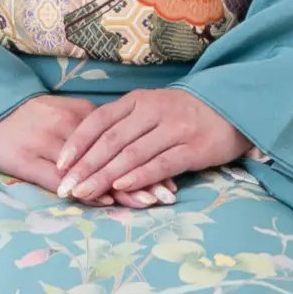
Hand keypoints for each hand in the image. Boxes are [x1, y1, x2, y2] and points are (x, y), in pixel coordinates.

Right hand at [0, 96, 174, 207]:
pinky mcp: (27, 160)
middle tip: (168, 196)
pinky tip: (104, 201)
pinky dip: (84, 190)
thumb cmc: (29, 116)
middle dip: (143, 176)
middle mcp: (69, 128)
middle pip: (113, 155)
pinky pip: (61, 179)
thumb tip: (123, 148)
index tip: (170, 178)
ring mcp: (48, 144)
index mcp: (82, 116)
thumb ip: (92, 131)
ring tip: (147, 203)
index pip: (122, 142)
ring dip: (121, 187)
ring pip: (92, 169)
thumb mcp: (65, 116)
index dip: (146, 161)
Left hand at [53, 88, 248, 201]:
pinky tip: (121, 188)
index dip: (77, 143)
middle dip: (84, 167)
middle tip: (64, 188)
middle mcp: (153, 111)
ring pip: (131, 155)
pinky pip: (161, 164)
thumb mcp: (152, 109)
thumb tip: (87, 152)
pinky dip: (139, 176)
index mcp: (138, 100)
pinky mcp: (194, 148)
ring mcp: (174, 129)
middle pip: (110, 141)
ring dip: (104, 176)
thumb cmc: (184, 113)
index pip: (99, 120)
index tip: (59, 165)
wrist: (233, 107)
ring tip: (84, 193)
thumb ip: (124, 125)